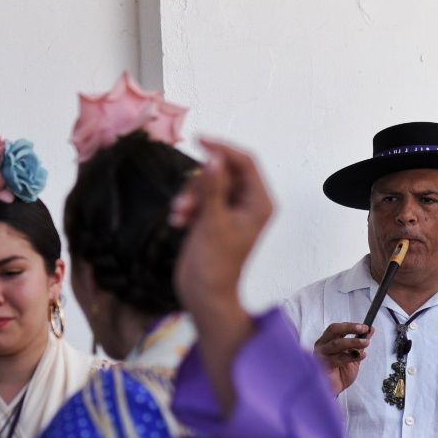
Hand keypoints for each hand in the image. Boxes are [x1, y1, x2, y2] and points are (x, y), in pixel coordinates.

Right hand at [170, 138, 274, 317]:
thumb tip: (213, 158)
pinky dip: (187, 206)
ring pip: (207, 185)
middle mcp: (248, 203)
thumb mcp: (212, 222)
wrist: (204, 296)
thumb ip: (213, 188)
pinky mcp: (213, 219)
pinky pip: (199, 198)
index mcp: (259, 203)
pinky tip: (178, 222)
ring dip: (189, 196)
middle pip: (222, 172)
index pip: (245, 162)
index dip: (222, 149)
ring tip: (179, 214)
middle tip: (184, 202)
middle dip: (199, 183)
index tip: (198, 140)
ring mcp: (230, 211)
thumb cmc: (215, 264)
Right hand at [313, 322, 371, 394]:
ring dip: (353, 342)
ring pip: (337, 343)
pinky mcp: (323, 365)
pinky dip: (351, 356)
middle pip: (334, 330)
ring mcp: (321, 355)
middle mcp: (322, 345)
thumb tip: (370, 330)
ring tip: (366, 343)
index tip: (365, 327)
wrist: (334, 390)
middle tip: (364, 329)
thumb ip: (359, 343)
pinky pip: (338, 358)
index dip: (350, 325)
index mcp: (327, 341)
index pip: (336, 328)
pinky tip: (361, 356)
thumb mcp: (353, 355)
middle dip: (350, 328)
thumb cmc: (340, 373)